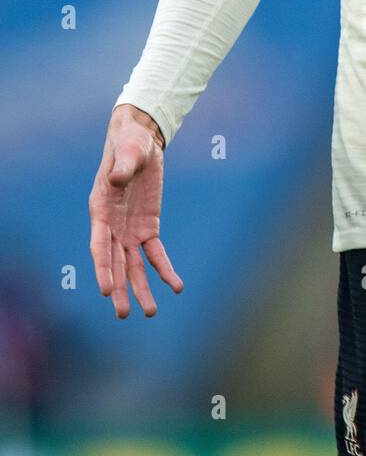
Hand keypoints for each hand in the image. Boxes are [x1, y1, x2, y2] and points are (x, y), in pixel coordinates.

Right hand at [89, 105, 182, 317]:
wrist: (142, 141)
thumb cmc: (129, 143)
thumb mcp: (129, 150)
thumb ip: (122, 167)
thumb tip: (115, 179)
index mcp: (100, 210)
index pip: (99, 245)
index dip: (103, 268)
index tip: (107, 291)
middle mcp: (111, 226)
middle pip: (114, 263)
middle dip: (120, 289)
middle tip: (125, 314)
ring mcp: (129, 230)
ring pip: (134, 266)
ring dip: (141, 288)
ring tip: (150, 312)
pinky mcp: (148, 228)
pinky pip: (155, 253)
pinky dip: (164, 269)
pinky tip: (176, 286)